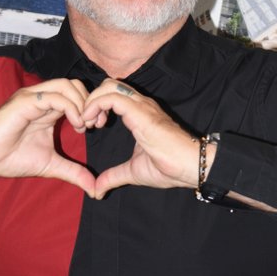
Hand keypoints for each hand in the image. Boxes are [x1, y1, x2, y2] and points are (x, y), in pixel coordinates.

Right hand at [0, 78, 96, 197]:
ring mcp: (33, 98)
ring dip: (82, 103)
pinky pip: (54, 96)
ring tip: (85, 125)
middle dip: (91, 102)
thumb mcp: (50, 166)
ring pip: (66, 85)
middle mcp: (42, 98)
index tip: (98, 128)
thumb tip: (94, 189)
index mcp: (49, 109)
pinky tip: (76, 124)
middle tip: (95, 125)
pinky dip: (70, 107)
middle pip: (75, 85)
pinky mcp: (25, 102)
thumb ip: (73, 172)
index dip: (92, 108)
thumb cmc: (10, 158)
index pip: (77, 95)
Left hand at [81, 79, 204, 198]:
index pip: (112, 95)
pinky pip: (111, 97)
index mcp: (139, 114)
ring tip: (88, 123)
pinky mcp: (140, 112)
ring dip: (91, 102)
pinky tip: (91, 122)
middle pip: (108, 85)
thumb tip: (97, 190)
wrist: (190, 166)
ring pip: (108, 86)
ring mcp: (141, 106)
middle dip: (91, 100)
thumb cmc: (169, 167)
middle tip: (87, 124)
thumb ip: (114, 177)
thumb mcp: (133, 172)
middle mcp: (140, 105)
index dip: (96, 107)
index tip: (91, 127)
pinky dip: (95, 105)